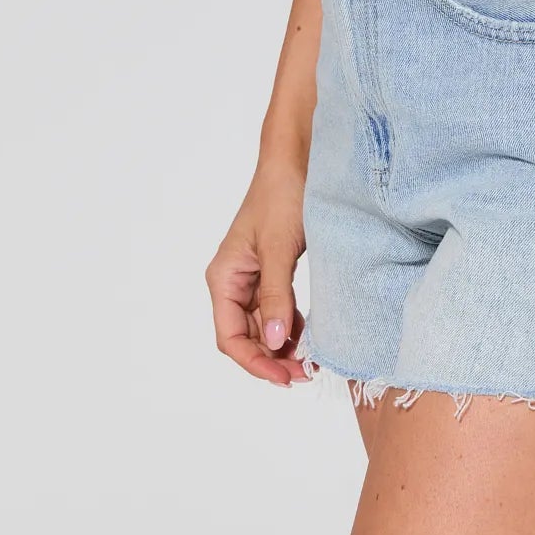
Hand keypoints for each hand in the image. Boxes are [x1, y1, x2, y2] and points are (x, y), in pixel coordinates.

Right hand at [206, 162, 311, 388]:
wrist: (297, 158)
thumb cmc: (282, 195)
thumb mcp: (279, 248)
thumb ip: (276, 295)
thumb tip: (276, 342)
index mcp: (224, 277)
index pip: (230, 337)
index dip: (255, 362)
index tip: (285, 377)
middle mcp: (234, 280)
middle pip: (246, 336)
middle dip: (271, 358)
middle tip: (304, 375)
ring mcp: (252, 276)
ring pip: (263, 325)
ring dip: (282, 346)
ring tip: (309, 361)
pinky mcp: (272, 269)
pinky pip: (276, 308)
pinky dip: (290, 325)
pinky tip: (309, 334)